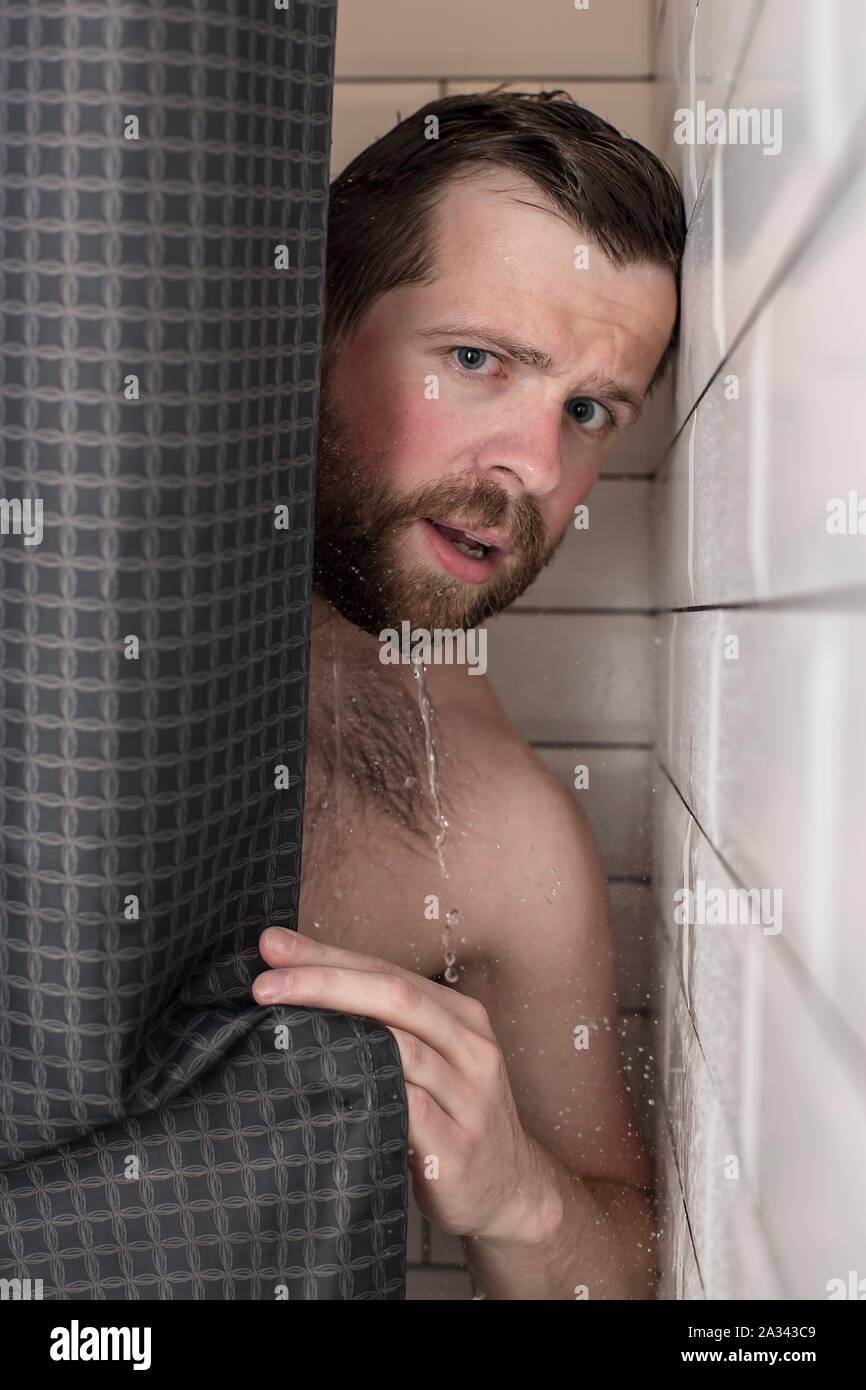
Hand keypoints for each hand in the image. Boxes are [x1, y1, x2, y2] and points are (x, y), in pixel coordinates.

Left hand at [252, 928, 551, 1241]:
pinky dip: (369, 1091)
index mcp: (461, 1016)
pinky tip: (321, 1086)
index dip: (329, 956)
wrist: (512, 1192)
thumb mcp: (433, 1064)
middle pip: (395, 996)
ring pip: (403, 1048)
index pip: (387, 971)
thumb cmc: (451, 1120)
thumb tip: (299, 993)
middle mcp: (471, 1047)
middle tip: (264, 982)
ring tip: (277, 1027)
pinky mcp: (459, 1148)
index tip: (273, 946)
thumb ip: (384, 1031)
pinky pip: (410, 1110)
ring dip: (336, 1032)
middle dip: (325, 982)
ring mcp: (470, 1097)